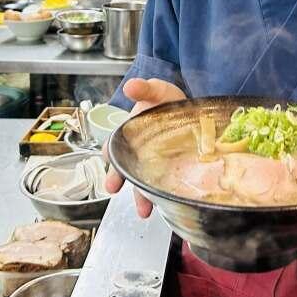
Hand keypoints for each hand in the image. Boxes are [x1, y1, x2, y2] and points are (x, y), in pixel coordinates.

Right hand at [104, 78, 185, 217]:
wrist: (189, 109)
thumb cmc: (166, 102)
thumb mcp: (156, 91)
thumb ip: (144, 89)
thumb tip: (131, 86)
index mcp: (130, 135)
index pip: (114, 146)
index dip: (110, 152)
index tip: (107, 156)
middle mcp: (138, 153)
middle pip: (125, 169)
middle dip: (119, 179)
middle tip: (114, 188)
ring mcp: (155, 165)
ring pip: (143, 183)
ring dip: (141, 197)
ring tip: (144, 210)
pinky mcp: (173, 172)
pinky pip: (165, 187)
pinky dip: (164, 198)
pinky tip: (168, 204)